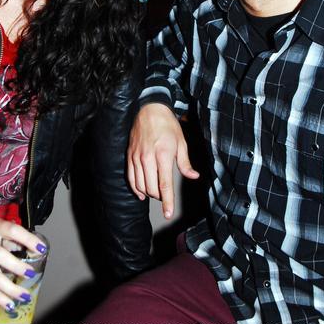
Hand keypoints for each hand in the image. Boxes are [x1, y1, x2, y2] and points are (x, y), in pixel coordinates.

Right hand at [0, 216, 45, 311]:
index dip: (28, 240)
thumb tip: (37, 253)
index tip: (41, 249)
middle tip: (30, 274)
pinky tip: (9, 303)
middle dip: (16, 266)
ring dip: (9, 288)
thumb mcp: (2, 229)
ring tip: (24, 296)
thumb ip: (17, 240)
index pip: (12, 231)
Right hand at [127, 103, 198, 218]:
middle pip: (151, 188)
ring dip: (148, 193)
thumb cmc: (167, 125)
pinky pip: (130, 177)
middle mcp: (148, 158)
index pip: (165, 184)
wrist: (149, 110)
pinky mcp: (130, 156)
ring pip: (140, 185)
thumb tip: (193, 177)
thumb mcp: (181, 142)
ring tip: (155, 192)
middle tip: (165, 195)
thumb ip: (185, 163)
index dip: (167, 201)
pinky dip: (135, 188)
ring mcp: (137, 157)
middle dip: (159, 196)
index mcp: (163, 155)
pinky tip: (141, 192)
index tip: (168, 213)